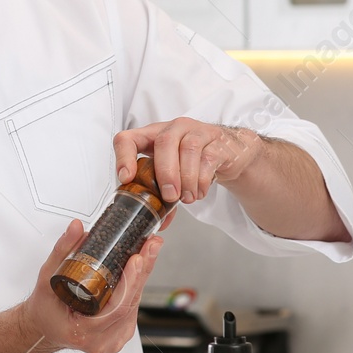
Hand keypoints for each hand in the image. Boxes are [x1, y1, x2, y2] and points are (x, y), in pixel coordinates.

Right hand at [17, 219, 160, 352]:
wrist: (43, 329)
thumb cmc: (44, 311)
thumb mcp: (47, 278)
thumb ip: (62, 251)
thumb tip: (77, 228)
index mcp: (81, 331)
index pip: (116, 308)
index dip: (130, 282)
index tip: (137, 259)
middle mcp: (100, 341)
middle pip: (130, 304)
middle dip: (142, 271)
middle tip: (150, 247)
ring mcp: (112, 341)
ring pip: (134, 307)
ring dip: (141, 279)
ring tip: (146, 254)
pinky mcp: (119, 336)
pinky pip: (132, 311)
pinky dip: (135, 290)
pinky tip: (138, 273)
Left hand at [114, 118, 263, 205]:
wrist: (229, 151)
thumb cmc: (193, 160)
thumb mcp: (173, 172)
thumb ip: (163, 194)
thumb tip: (159, 222)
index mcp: (153, 136)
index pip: (129, 138)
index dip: (124, 157)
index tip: (126, 179)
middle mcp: (174, 129)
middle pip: (164, 142)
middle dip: (165, 172)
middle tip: (169, 197)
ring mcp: (197, 131)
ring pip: (189, 149)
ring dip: (186, 178)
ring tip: (187, 198)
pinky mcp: (218, 142)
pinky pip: (209, 158)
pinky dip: (203, 180)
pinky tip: (200, 192)